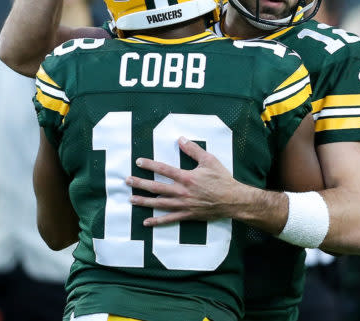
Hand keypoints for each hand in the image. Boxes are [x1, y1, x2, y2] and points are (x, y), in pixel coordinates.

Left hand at [127, 137, 249, 225]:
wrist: (232, 200)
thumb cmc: (222, 179)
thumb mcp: (209, 160)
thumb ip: (193, 150)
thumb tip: (181, 139)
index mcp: (186, 177)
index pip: (164, 169)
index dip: (150, 165)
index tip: (138, 162)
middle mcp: (182, 191)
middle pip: (156, 187)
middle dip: (140, 183)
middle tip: (127, 181)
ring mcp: (183, 205)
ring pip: (159, 203)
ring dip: (144, 201)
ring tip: (131, 199)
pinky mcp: (187, 215)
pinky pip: (169, 219)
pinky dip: (157, 221)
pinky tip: (146, 222)